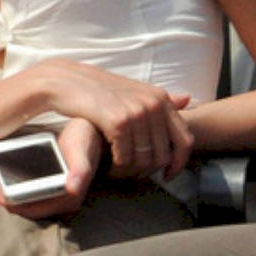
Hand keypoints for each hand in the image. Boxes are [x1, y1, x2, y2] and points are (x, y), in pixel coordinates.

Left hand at [0, 117, 102, 220]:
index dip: (1, 195)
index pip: (23, 207)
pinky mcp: (40, 184)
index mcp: (64, 200)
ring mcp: (46, 194)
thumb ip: (80, 170)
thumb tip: (72, 188)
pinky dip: (1, 175)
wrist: (93, 131)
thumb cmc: (88, 140)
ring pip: (12, 196)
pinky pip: (16, 186)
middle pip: (13, 204)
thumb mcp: (82, 151)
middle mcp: (54, 202)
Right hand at [23, 59, 191, 178]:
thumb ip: (159, 100)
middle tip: (134, 174)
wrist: (68, 82)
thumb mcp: (135, 90)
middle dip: (148, 170)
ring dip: (130, 170)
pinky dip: (117, 165)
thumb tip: (187, 99)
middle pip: (164, 154)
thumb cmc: (100, 89)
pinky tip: (109, 164)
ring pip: (144, 158)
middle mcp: (153, 104)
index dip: (179, 163)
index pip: (185, 139)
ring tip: (119, 170)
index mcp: (161, 98)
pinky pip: (125, 156)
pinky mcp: (118, 122)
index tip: (168, 174)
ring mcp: (137, 113)